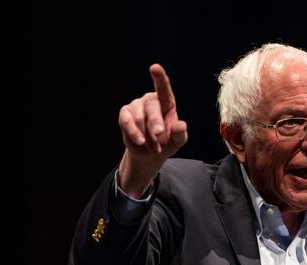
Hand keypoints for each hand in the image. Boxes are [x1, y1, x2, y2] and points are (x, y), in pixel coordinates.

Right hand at [117, 64, 187, 196]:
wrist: (150, 154)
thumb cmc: (167, 142)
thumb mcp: (177, 141)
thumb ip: (180, 134)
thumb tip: (181, 125)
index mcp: (167, 102)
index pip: (163, 87)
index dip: (159, 77)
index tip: (154, 67)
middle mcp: (151, 100)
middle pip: (152, 107)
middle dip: (155, 123)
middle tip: (159, 135)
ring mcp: (136, 106)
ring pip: (139, 117)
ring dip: (147, 135)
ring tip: (154, 147)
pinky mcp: (125, 114)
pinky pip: (127, 121)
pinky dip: (134, 133)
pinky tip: (140, 141)